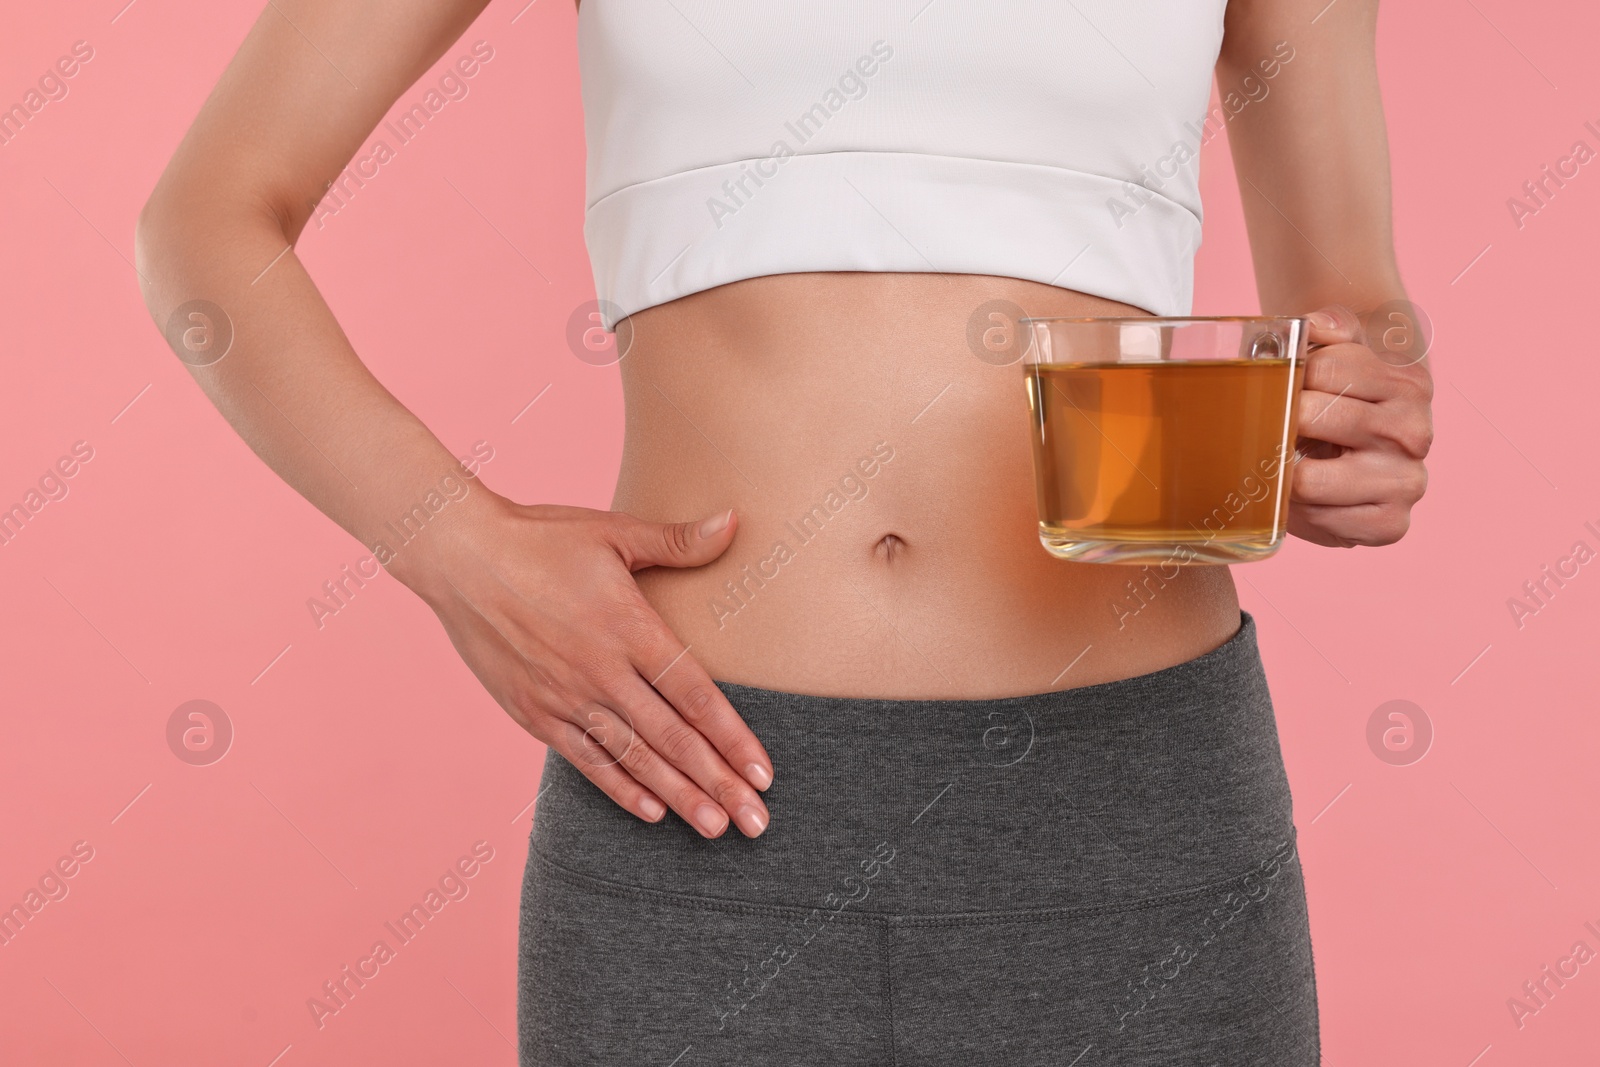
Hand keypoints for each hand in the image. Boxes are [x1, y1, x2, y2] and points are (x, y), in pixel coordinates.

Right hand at [403, 498, 773, 837]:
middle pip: (673, 739)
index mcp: (630, 627)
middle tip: (756, 822)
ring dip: (678, 797)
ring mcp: (566, 696)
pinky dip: (620, 788)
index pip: (696, 695)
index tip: (765, 773)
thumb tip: (735, 520)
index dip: (734, 738)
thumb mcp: (614, 531)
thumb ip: (678, 541)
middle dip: (719, 784)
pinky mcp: (533, 712)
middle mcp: (602, 670)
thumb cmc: (543, 538)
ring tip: (715, 827)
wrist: (459, 556)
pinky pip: (586, 760)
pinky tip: (652, 812)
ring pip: (634, 758)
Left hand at [1288, 304, 1432, 546]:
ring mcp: (1407, 483)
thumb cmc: (1346, 393)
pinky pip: (1320, 520)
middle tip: (1282, 425)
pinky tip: (1308, 496)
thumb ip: (1329, 327)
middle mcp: (1415, 433)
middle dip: (1282, 422)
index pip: (1324, 370)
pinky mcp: (1391, 525)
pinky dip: (1300, 511)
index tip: (1289, 382)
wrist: (1365, 444)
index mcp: (1407, 384)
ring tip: (1290, 461)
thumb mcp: (1342, 349)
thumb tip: (1312, 326)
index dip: (1291, 375)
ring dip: (1284, 473)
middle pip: (1311, 419)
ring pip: (1309, 480)